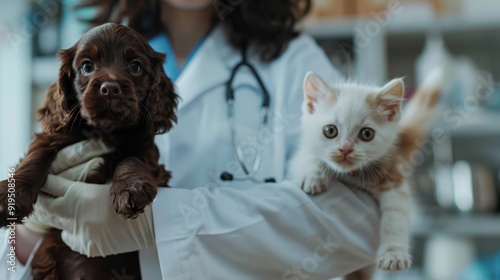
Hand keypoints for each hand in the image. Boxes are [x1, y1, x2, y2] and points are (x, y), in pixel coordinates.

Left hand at [28, 140, 155, 256]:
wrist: (157, 222)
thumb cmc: (139, 193)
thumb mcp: (114, 177)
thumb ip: (91, 174)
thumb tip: (70, 169)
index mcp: (84, 196)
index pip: (53, 185)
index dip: (50, 178)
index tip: (48, 174)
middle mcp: (79, 218)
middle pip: (46, 206)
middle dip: (43, 195)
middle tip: (44, 189)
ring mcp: (82, 234)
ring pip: (54, 222)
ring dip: (54, 212)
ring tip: (59, 203)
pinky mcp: (87, 246)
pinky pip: (68, 235)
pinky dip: (70, 227)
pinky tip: (81, 221)